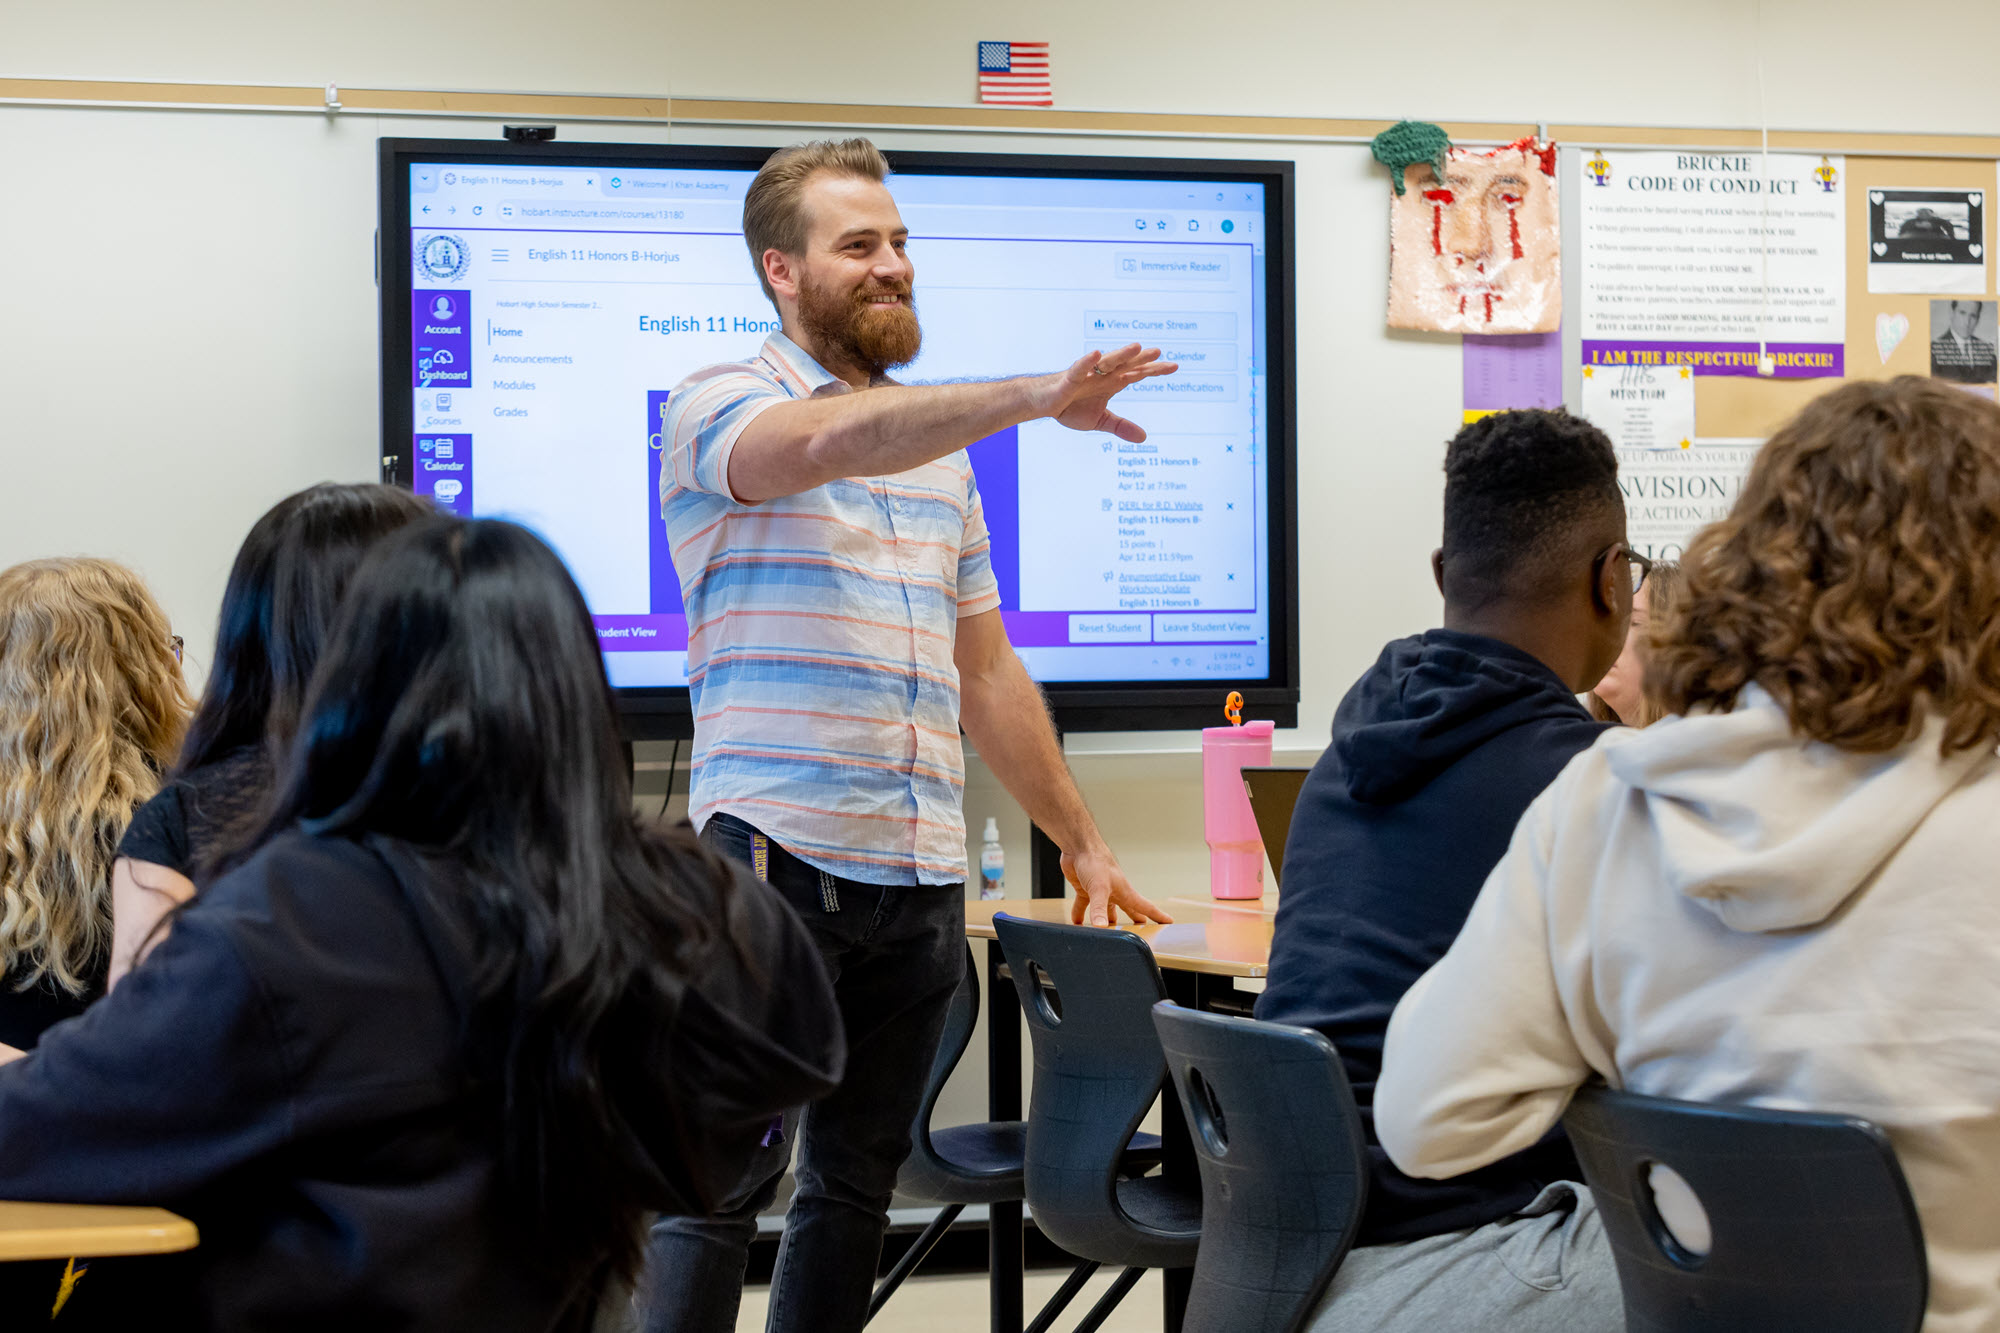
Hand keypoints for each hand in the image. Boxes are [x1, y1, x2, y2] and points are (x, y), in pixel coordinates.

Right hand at [1037, 344, 1178, 443]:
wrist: (1042, 404)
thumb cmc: (1070, 407)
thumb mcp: (1100, 421)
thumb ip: (1121, 426)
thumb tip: (1144, 438)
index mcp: (1111, 383)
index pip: (1137, 374)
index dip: (1154, 369)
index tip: (1174, 366)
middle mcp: (1102, 375)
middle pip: (1126, 365)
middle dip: (1142, 359)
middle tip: (1160, 352)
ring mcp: (1086, 375)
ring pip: (1107, 362)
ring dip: (1121, 355)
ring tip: (1137, 347)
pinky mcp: (1068, 379)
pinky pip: (1079, 369)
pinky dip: (1087, 362)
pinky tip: (1096, 354)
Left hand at [1063, 844, 1172, 927]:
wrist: (1078, 846)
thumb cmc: (1095, 862)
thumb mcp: (1099, 888)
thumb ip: (1099, 909)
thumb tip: (1101, 927)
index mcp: (1125, 892)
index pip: (1145, 906)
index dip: (1158, 915)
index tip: (1169, 922)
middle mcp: (1115, 893)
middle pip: (1128, 910)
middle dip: (1134, 922)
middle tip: (1141, 933)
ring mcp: (1100, 891)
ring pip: (1105, 911)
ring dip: (1105, 922)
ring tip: (1107, 935)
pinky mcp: (1085, 889)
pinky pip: (1083, 906)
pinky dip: (1080, 915)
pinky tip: (1077, 924)